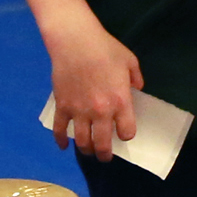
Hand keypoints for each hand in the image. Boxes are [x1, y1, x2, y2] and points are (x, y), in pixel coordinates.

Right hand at [43, 19, 142, 158]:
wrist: (75, 40)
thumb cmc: (105, 48)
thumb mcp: (129, 61)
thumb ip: (136, 78)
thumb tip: (137, 88)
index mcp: (120, 102)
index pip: (127, 132)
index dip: (126, 135)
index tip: (124, 132)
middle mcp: (100, 112)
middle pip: (103, 144)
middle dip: (105, 155)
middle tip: (105, 156)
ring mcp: (79, 111)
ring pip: (82, 141)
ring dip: (86, 150)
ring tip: (88, 151)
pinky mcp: (62, 106)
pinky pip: (60, 129)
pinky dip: (60, 140)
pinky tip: (63, 146)